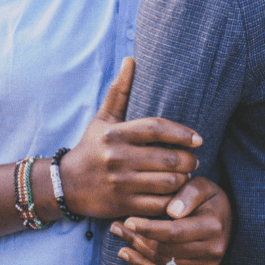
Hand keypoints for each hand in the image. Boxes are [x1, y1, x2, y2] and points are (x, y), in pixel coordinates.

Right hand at [60, 57, 202, 218]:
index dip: (181, 133)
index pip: (155, 128)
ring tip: (187, 175)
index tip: (198, 139)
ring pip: (166, 183)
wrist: (66, 184)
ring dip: (183, 179)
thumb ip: (120, 90)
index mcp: (115, 134)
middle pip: (166, 158)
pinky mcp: (123, 205)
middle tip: (194, 159)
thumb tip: (130, 59)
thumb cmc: (91, 146)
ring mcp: (121, 183)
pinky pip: (158, 205)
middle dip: (188, 160)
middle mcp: (118, 157)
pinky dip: (172, 200)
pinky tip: (176, 194)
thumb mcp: (103, 118)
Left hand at [109, 176, 230, 264]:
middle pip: (166, 250)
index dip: (149, 228)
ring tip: (119, 236)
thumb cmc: (209, 197)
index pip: (174, 232)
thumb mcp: (203, 186)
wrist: (225, 218)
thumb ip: (188, 193)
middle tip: (117, 226)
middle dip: (138, 239)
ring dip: (137, 252)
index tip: (129, 220)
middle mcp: (212, 251)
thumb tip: (171, 212)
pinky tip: (128, 254)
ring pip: (163, 264)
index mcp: (213, 227)